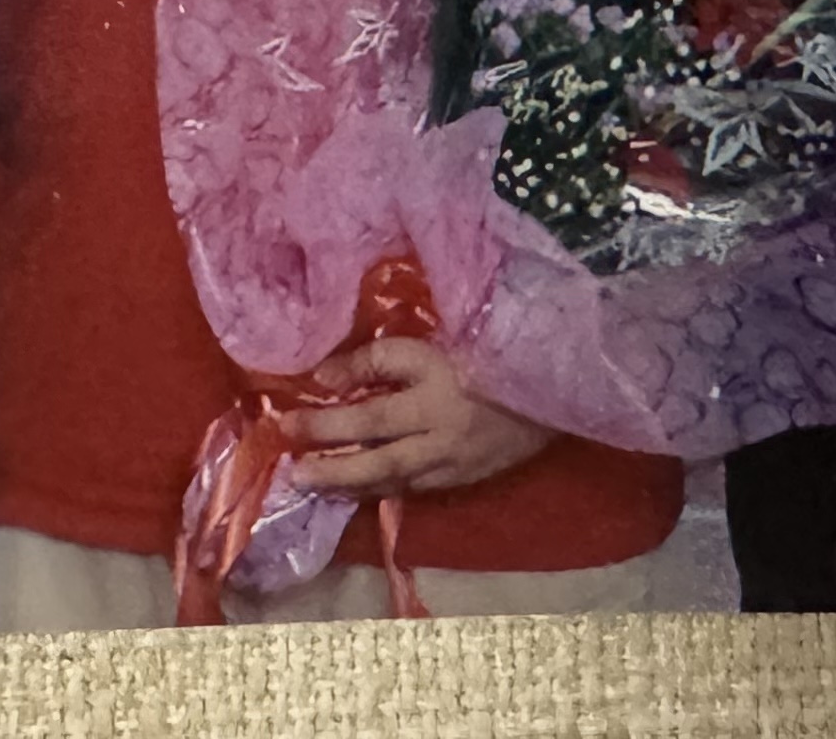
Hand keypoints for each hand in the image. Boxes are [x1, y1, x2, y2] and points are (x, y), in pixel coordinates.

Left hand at [280, 337, 549, 499]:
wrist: (546, 389)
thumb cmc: (482, 353)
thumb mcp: (429, 346)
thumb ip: (378, 360)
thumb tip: (325, 378)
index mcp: (434, 394)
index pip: (371, 411)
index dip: (329, 418)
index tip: (289, 419)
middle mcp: (440, 436)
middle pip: (377, 457)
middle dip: (331, 466)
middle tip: (292, 471)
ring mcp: (452, 464)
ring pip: (393, 480)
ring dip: (350, 484)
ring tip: (312, 484)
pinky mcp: (462, 479)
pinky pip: (414, 488)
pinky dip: (381, 489)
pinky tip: (357, 490)